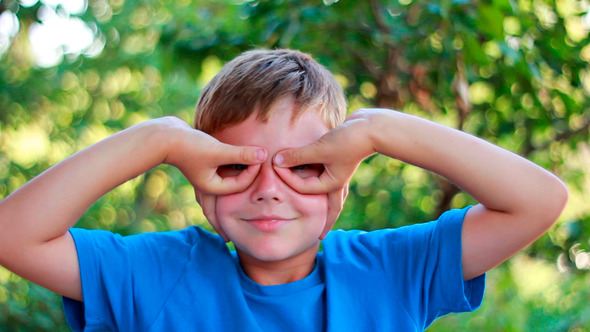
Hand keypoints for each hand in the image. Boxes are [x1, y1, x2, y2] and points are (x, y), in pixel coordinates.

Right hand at [163, 119, 266, 239]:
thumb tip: (264, 155)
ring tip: (221, 224)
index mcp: (211, 188)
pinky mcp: (199, 168)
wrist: (163, 136)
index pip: (240, 185)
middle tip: (228, 240)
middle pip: (216, 210)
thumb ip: (241, 154)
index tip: (263, 157)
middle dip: (223, 223)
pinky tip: (217, 192)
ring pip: (212, 199)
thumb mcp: (218, 151)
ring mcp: (202, 178)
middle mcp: (206, 187)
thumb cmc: (189, 146)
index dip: (253, 171)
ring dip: (218, 209)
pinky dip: (217, 187)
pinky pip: (212, 182)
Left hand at [272, 110, 376, 238]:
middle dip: (325, 222)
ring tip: (325, 219)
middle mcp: (337, 182)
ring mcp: (339, 173)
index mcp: (332, 185)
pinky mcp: (340, 162)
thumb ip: (297, 156)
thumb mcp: (320, 149)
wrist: (370, 128)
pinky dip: (323, 181)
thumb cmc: (347, 141)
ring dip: (326, 206)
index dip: (286, 176)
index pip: (302, 186)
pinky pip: (328, 177)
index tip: (274, 164)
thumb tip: (277, 160)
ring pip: (331, 195)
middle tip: (320, 237)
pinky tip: (321, 181)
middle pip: (330, 208)